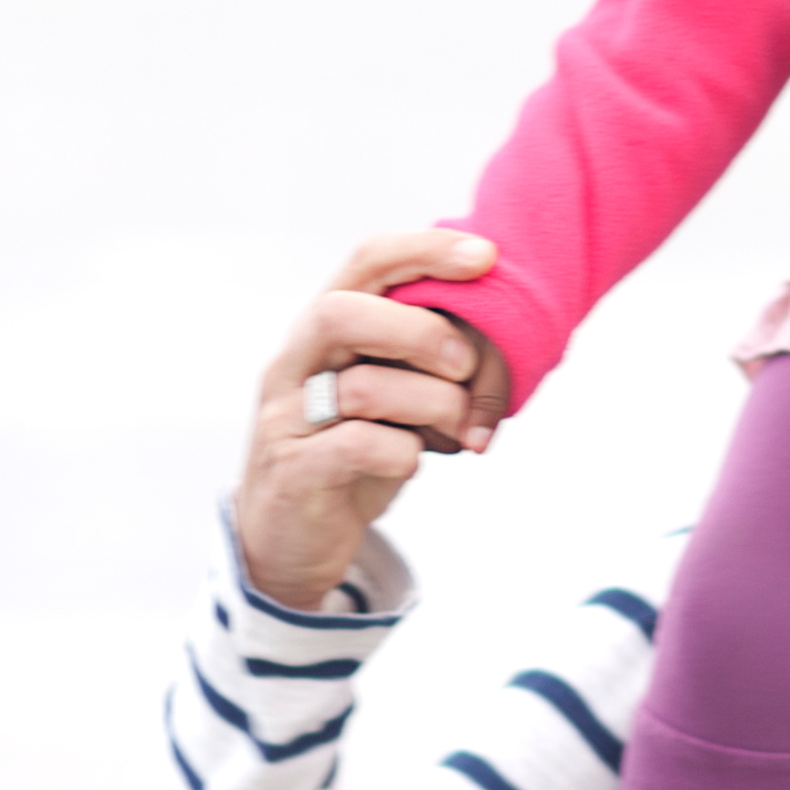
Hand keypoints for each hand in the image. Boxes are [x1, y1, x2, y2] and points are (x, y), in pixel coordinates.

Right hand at [238, 228, 511, 609]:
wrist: (289, 539)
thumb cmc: (354, 452)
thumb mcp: (392, 392)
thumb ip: (422, 353)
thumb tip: (502, 321)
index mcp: (323, 330)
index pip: (365, 262)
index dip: (424, 250)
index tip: (486, 256)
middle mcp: (295, 363)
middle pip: (341, 312)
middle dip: (421, 331)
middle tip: (466, 364)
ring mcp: (287, 418)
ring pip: (361, 387)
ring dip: (434, 404)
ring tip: (460, 428)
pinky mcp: (295, 472)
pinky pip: (358, 447)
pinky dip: (404, 452)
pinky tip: (413, 461)